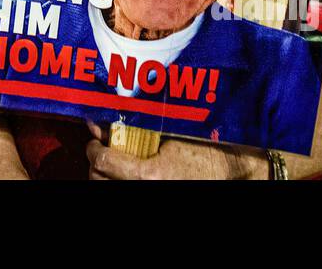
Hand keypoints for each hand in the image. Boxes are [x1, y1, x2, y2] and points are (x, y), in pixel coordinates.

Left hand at [85, 122, 267, 179]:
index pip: (103, 162)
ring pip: (109, 191)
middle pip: (99, 181)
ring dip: (106, 176)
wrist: (228, 170)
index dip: (93, 149)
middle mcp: (148, 190)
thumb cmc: (203, 149)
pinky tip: (126, 175)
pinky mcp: (157, 196)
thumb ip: (132, 130)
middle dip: (96, 164)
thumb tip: (100, 125)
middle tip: (102, 151)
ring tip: (113, 164)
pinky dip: (120, 183)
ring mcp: (153, 195)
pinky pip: (125, 193)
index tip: (95, 141)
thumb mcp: (167, 134)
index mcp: (149, 175)